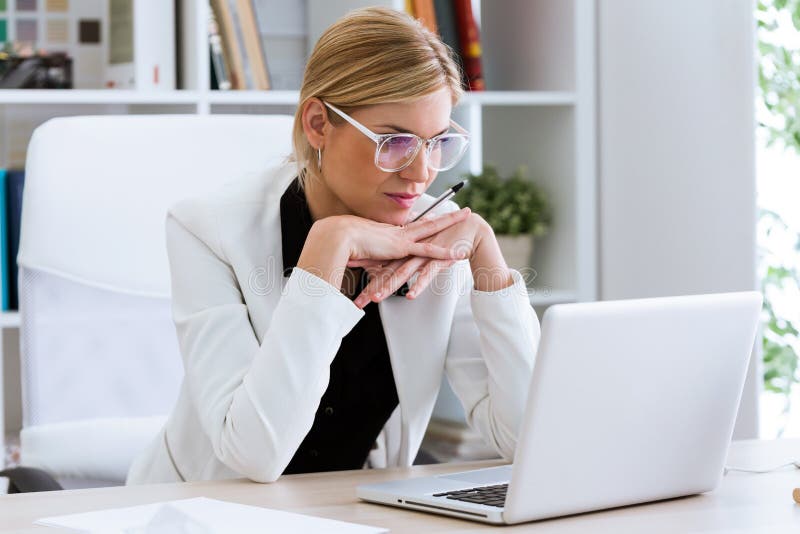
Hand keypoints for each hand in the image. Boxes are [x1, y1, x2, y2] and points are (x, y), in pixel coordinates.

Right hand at [296, 207, 471, 291]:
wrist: (338, 238)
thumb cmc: (344, 245)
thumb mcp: (362, 254)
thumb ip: (371, 261)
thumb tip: (371, 267)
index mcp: (390, 233)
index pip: (413, 226)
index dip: (427, 221)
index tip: (437, 217)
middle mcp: (399, 232)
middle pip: (429, 221)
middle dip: (447, 215)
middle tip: (463, 209)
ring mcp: (402, 238)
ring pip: (433, 228)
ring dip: (451, 222)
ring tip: (467, 216)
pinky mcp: (402, 248)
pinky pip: (428, 250)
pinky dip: (443, 252)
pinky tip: (457, 252)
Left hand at [353, 211, 493, 307]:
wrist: (468, 228)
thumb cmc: (444, 239)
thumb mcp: (421, 250)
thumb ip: (407, 259)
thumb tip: (395, 269)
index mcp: (405, 249)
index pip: (381, 264)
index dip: (364, 272)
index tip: (348, 280)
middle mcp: (410, 251)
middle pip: (387, 271)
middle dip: (371, 287)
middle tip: (358, 301)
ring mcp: (424, 255)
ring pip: (402, 272)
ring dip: (388, 286)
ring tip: (377, 298)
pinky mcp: (439, 258)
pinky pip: (427, 274)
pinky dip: (419, 285)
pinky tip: (411, 296)